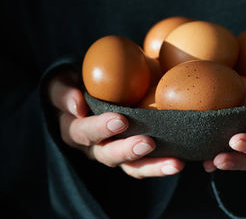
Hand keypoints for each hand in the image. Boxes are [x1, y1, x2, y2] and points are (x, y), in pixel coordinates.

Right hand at [48, 70, 184, 178]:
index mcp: (74, 129)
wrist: (92, 91)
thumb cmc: (77, 84)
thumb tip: (77, 104)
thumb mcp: (62, 82)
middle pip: (108, 154)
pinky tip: (179, 162)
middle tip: (147, 143)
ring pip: (131, 167)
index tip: (120, 120)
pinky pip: (145, 165)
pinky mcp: (133, 155)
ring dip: (152, 166)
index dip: (99, 129)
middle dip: (128, 150)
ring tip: (174, 164)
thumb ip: (63, 91)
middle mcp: (94, 147)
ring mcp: (115, 153)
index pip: (82, 132)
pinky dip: (161, 166)